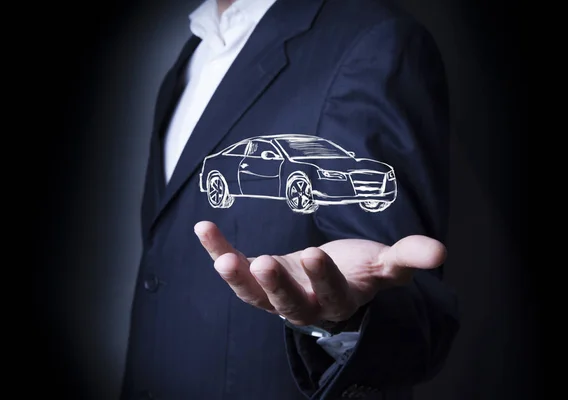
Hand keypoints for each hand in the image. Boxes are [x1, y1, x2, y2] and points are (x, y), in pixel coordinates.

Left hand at [194, 221, 445, 325]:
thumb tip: (441, 250)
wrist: (331, 277)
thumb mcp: (386, 263)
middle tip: (265, 264)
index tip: (319, 254)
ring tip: (221, 259)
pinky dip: (218, 251)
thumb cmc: (360, 269)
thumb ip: (408, 256)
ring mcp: (276, 295)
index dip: (325, 278)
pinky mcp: (257, 279)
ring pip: (256, 297)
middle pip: (289, 304)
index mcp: (339, 300)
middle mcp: (305, 305)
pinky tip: (204, 229)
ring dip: (239, 278)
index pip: (333, 295)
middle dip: (278, 285)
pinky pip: (235, 268)